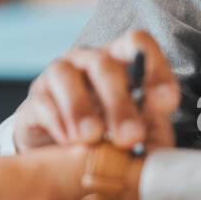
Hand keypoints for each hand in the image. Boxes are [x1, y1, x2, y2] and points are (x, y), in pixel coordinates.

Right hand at [12, 29, 179, 151]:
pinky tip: (69, 141)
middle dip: (119, 102)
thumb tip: (156, 156)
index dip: (154, 68)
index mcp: (121, 61)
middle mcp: (89, 60)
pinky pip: (43, 101)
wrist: (64, 155)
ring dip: (81, 108)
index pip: (138, 43)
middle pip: (104, 64)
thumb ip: (152, 139)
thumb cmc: (111, 138)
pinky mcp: (36, 99)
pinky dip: (57, 121)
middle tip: (128, 136)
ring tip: (92, 137)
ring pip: (66, 76)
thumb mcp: (138, 137)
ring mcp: (58, 75)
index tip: (164, 103)